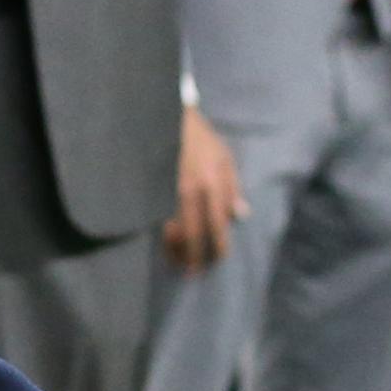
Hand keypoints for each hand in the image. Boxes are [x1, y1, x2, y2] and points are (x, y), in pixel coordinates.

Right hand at [166, 108, 248, 268]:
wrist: (164, 118)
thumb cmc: (199, 137)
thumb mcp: (223, 156)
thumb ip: (232, 186)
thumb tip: (240, 215)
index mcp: (210, 182)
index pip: (217, 224)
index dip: (218, 245)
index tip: (218, 259)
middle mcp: (188, 192)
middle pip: (193, 234)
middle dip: (196, 256)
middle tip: (197, 271)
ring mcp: (166, 193)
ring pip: (172, 232)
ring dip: (177, 253)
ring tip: (180, 266)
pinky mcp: (151, 193)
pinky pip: (157, 223)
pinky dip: (161, 239)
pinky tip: (165, 248)